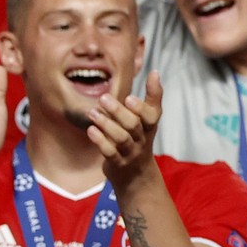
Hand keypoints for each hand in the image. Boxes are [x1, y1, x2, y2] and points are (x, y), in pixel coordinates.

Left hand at [88, 72, 162, 187]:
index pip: (152, 115)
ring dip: (106, 124)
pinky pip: (110, 153)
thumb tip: (155, 71)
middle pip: (133, 125)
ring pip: (121, 138)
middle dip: (118, 111)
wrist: (136, 175)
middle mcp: (142, 139)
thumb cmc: (139, 138)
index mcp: (149, 126)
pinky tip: (90, 130)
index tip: (129, 97)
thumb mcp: (148, 120)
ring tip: (92, 112)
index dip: (141, 107)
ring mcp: (130, 152)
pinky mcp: (118, 163)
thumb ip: (152, 97)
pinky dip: (100, 141)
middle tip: (103, 98)